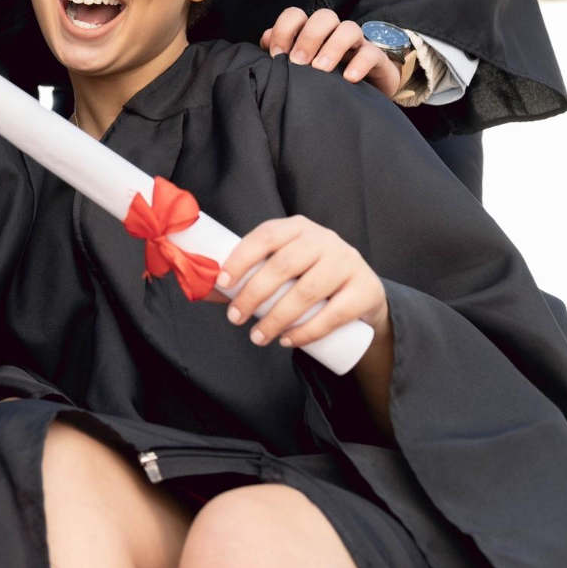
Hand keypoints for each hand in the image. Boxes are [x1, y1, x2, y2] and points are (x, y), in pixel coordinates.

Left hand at [215, 216, 389, 351]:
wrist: (361, 292)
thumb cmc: (307, 277)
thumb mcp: (281, 268)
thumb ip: (246, 275)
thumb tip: (201, 288)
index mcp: (297, 227)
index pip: (265, 236)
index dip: (241, 257)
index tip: (222, 282)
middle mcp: (324, 239)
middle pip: (283, 266)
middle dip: (253, 295)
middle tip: (235, 319)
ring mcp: (347, 262)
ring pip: (307, 292)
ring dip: (277, 318)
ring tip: (258, 337)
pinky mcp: (366, 289)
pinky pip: (336, 313)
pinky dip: (308, 330)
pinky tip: (288, 340)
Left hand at [260, 7, 400, 97]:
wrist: (362, 93)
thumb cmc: (324, 77)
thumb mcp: (300, 66)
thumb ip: (281, 52)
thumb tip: (265, 40)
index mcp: (311, 30)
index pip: (295, 15)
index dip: (283, 30)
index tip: (276, 55)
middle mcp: (333, 32)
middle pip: (324, 16)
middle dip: (308, 37)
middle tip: (298, 62)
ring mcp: (356, 43)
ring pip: (349, 28)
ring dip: (333, 47)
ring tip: (320, 69)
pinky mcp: (376, 58)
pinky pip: (371, 52)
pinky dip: (359, 63)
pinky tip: (348, 78)